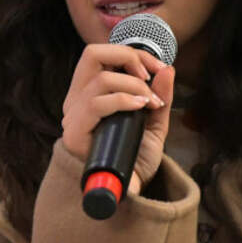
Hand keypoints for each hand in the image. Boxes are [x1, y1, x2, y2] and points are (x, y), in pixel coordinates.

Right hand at [61, 43, 176, 194]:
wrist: (130, 190)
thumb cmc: (136, 155)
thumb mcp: (153, 120)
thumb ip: (160, 95)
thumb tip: (167, 69)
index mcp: (89, 91)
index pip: (100, 54)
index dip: (130, 52)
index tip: (157, 68)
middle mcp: (76, 99)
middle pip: (93, 54)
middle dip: (128, 57)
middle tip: (148, 76)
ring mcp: (73, 115)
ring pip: (101, 79)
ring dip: (133, 85)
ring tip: (148, 102)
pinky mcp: (74, 132)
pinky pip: (97, 103)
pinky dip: (124, 100)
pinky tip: (140, 107)